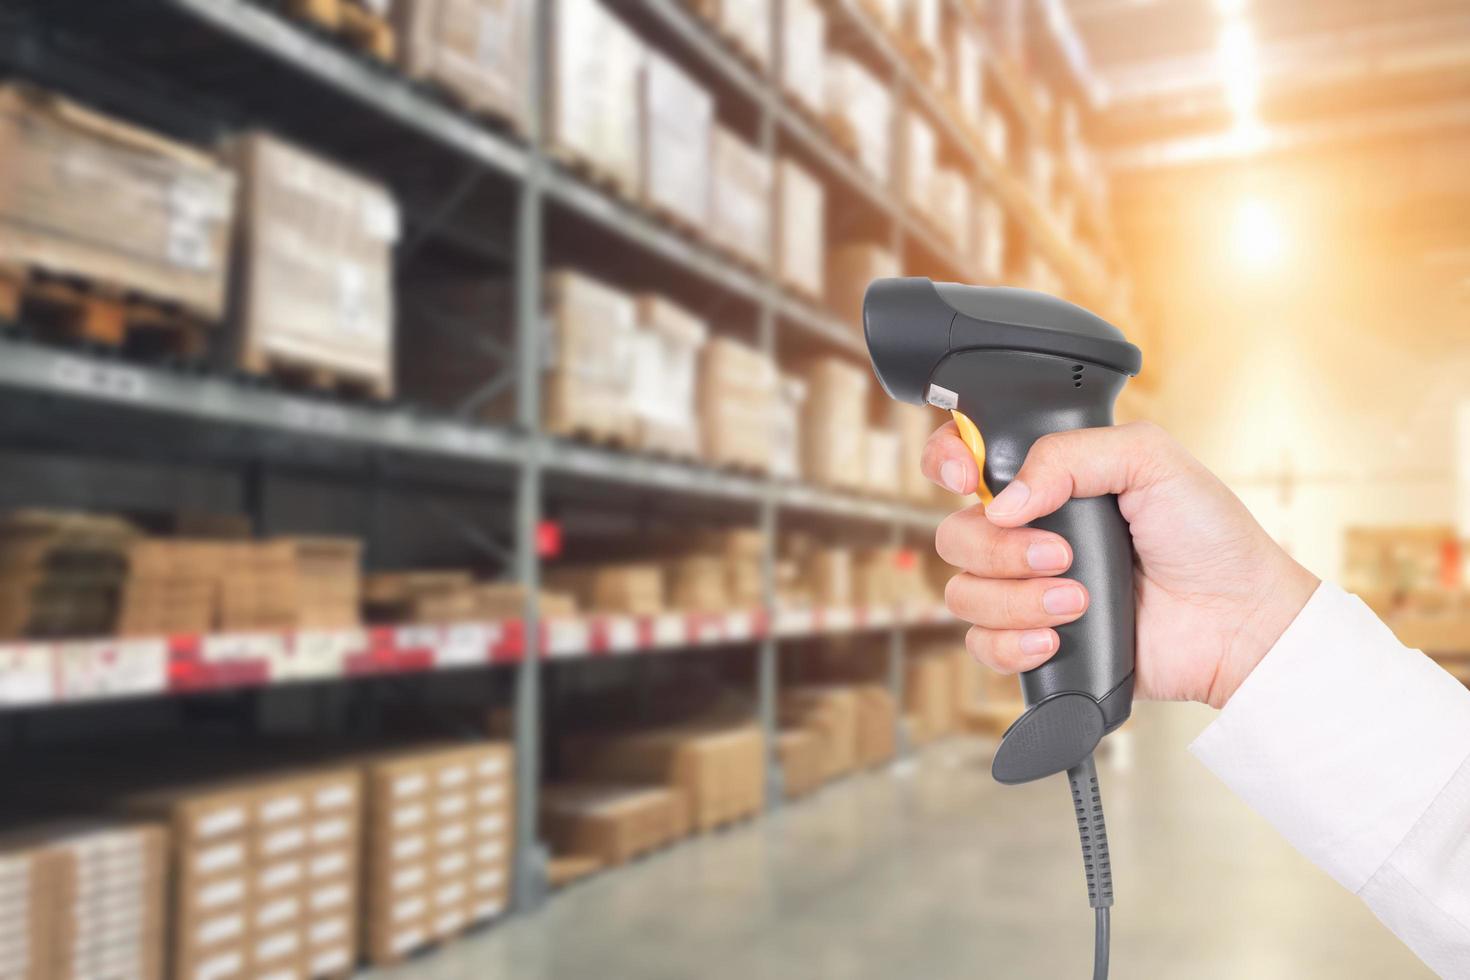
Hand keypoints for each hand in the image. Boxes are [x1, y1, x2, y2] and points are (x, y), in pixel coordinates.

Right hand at [925, 420, 1318, 707]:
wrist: (1236, 620)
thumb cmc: (1207, 537)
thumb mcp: (1149, 459)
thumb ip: (1069, 455)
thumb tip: (1003, 501)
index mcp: (1046, 481)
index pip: (960, 459)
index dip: (946, 463)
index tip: (965, 479)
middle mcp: (1026, 533)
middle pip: (955, 536)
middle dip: (1001, 550)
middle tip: (1063, 555)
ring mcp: (1026, 591)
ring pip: (963, 594)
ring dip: (1017, 600)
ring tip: (1077, 602)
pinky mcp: (1035, 644)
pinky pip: (980, 647)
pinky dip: (1012, 644)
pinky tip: (1056, 638)